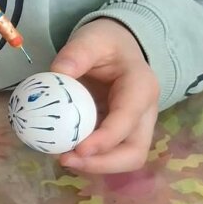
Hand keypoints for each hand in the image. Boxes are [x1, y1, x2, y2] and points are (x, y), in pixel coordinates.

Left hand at [52, 18, 159, 173]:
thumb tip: (57, 73)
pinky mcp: (120, 132)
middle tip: (67, 160)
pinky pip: (109, 152)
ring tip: (62, 158)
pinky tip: (64, 150)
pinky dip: (89, 158)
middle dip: (103, 164)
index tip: (78, 150)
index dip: (105, 139)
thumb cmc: (107, 42)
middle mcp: (145, 112)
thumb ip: (76, 52)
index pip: (127, 120)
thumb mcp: (92, 38)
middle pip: (135, 152)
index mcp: (141, 87)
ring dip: (94, 165)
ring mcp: (134, 125)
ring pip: (124, 158)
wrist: (117, 46)